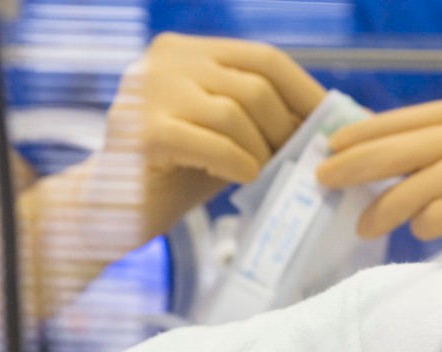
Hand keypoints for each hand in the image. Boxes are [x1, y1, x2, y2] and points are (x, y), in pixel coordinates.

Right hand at [85, 33, 326, 247]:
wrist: (109, 210)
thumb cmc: (176, 172)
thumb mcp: (224, 132)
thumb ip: (260, 117)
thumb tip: (328, 120)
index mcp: (186, 50)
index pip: (264, 58)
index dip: (305, 92)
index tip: (332, 124)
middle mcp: (164, 59)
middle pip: (256, 85)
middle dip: (285, 129)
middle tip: (296, 161)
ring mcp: (150, 91)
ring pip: (237, 113)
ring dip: (262, 152)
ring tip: (263, 174)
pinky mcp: (143, 131)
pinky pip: (216, 144)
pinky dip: (240, 166)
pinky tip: (241, 181)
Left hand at [315, 100, 441, 250]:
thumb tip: (382, 163)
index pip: (441, 114)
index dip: (386, 125)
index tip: (341, 140)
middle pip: (433, 139)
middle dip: (373, 156)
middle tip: (329, 174)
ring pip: (441, 173)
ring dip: (393, 199)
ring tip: (364, 223)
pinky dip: (431, 218)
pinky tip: (416, 231)